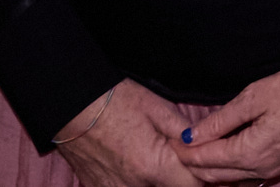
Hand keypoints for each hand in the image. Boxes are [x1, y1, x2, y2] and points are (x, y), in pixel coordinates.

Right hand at [46, 83, 204, 186]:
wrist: (72, 106)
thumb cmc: (116, 102)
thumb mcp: (159, 109)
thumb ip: (186, 133)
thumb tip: (207, 145)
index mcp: (154, 167)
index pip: (193, 186)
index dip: (204, 175)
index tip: (206, 162)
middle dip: (183, 178)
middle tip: (184, 159)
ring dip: (162, 180)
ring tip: (159, 158)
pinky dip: (141, 182)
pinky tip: (140, 163)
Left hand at [177, 69, 279, 182]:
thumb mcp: (254, 96)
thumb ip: (220, 120)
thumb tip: (191, 135)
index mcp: (251, 153)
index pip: (206, 160)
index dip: (185, 151)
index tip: (171, 141)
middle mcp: (262, 170)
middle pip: (216, 177)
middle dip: (195, 164)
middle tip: (180, 147)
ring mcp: (276, 170)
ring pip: (234, 180)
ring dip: (213, 170)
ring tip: (200, 152)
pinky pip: (251, 177)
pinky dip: (233, 171)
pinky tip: (228, 156)